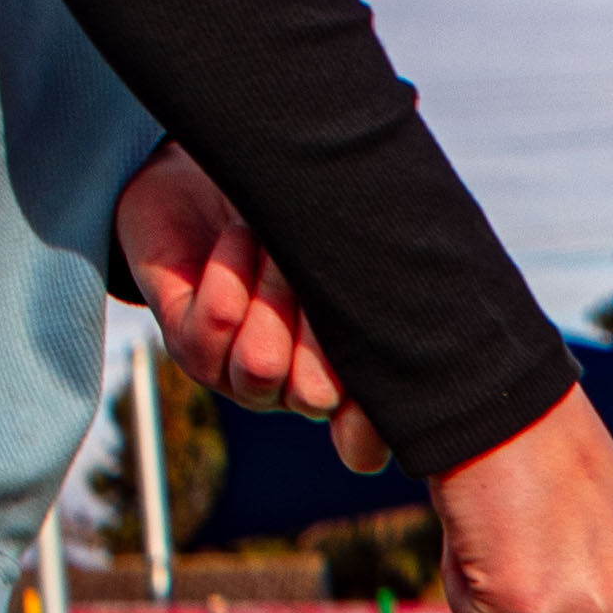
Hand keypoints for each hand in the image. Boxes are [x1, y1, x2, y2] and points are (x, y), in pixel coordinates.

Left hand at [115, 147, 388, 470]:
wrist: (218, 171)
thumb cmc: (301, 211)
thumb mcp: (351, 250)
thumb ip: (382, 293)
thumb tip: (426, 325)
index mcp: (344, 382)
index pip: (363, 442)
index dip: (370, 422)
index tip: (376, 373)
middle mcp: (291, 390)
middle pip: (316, 395)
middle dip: (319, 323)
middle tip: (310, 260)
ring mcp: (236, 376)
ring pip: (262, 365)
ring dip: (272, 291)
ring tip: (271, 240)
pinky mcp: (187, 348)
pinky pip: (217, 325)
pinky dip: (232, 269)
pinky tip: (238, 237)